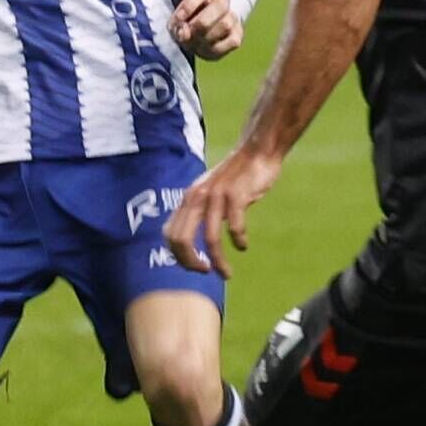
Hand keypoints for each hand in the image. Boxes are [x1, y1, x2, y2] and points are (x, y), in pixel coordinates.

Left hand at [164, 147, 281, 279]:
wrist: (256, 151)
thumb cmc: (235, 177)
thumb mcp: (209, 193)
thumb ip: (199, 212)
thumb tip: (189, 243)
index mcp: (189, 199)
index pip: (170, 234)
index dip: (178, 256)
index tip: (194, 265)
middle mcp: (198, 197)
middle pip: (182, 240)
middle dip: (191, 263)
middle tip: (206, 273)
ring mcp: (216, 196)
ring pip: (209, 239)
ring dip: (218, 262)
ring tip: (226, 274)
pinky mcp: (236, 195)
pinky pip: (234, 227)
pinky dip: (238, 241)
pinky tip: (243, 245)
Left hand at [171, 0, 242, 59]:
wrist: (199, 33)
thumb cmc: (187, 23)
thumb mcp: (177, 20)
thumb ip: (178, 23)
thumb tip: (184, 34)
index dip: (189, 6)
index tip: (178, 18)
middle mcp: (222, 1)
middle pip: (219, 5)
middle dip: (200, 23)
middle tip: (188, 33)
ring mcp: (232, 17)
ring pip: (226, 24)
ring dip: (207, 37)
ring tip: (196, 41)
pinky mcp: (238, 35)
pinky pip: (233, 41)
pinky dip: (217, 47)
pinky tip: (207, 47)